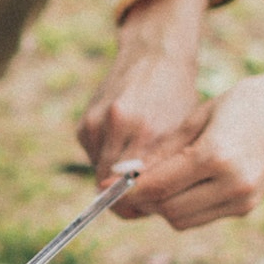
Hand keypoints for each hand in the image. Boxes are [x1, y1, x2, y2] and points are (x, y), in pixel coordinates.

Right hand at [79, 0, 212, 193]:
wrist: (154, 56)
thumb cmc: (176, 96)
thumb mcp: (180, 132)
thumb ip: (163, 168)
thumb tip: (147, 206)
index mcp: (148, 129)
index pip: (132, 188)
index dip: (137, 205)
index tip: (146, 208)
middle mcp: (118, 124)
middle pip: (108, 186)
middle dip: (124, 196)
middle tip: (143, 195)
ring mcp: (96, 122)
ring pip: (99, 174)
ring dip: (114, 177)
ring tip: (138, 163)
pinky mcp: (84, 124)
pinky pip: (94, 157)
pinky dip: (107, 158)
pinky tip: (125, 142)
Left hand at [123, 46, 263, 230]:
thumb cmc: (245, 102)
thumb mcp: (199, 116)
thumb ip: (164, 149)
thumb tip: (127, 173)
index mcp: (215, 156)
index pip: (158, 186)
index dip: (127, 190)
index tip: (106, 188)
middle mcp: (231, 184)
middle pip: (168, 210)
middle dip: (144, 201)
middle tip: (129, 185)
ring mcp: (242, 199)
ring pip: (183, 220)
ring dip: (163, 207)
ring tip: (156, 182)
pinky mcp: (248, 207)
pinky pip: (202, 217)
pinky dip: (184, 206)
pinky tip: (181, 185)